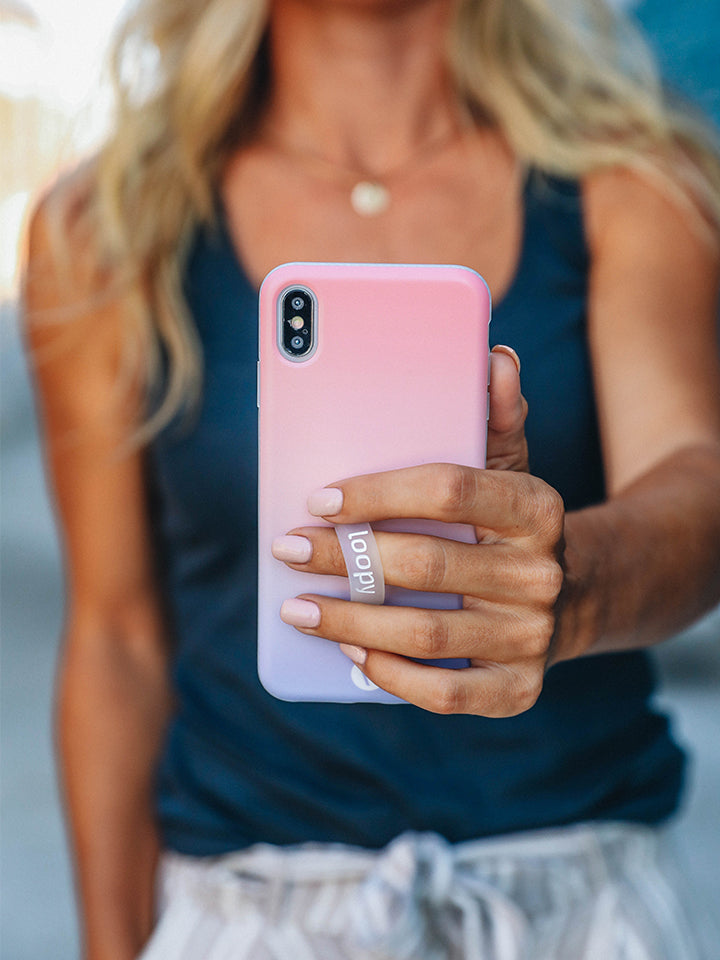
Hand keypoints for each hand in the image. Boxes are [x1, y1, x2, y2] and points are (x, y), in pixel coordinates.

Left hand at [273, 349, 564, 716]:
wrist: (576, 592)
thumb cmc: (511, 523)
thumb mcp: (510, 464)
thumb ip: (496, 412)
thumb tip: (493, 356)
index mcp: (535, 507)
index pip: (448, 490)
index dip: (376, 493)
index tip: (317, 499)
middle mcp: (540, 573)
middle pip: (425, 565)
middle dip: (342, 559)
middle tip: (286, 549)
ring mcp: (531, 636)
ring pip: (425, 633)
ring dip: (349, 622)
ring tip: (296, 607)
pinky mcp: (519, 689)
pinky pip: (446, 693)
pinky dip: (390, 675)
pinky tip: (349, 653)